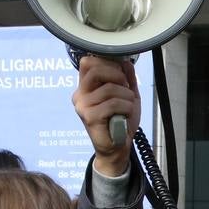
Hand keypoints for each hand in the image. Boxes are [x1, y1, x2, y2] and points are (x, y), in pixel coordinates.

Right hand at [72, 55, 140, 174]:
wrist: (118, 147)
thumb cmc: (121, 121)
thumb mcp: (127, 95)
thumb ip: (126, 78)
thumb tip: (125, 61)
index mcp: (85, 87)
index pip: (88, 62)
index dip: (107, 63)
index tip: (121, 75)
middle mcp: (80, 94)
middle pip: (95, 69)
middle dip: (117, 75)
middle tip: (126, 88)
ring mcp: (82, 106)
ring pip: (109, 88)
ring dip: (127, 96)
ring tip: (128, 106)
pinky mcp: (89, 117)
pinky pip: (113, 104)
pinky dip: (126, 107)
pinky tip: (125, 115)